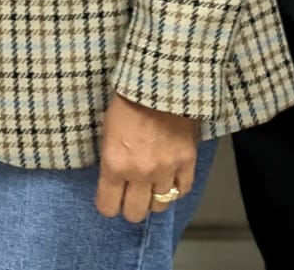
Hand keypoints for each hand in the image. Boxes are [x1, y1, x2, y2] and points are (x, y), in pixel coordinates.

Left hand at [95, 93, 198, 222]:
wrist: (160, 80)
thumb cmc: (128, 99)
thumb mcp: (107, 129)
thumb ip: (111, 158)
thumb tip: (113, 176)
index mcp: (114, 164)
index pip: (108, 206)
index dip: (108, 204)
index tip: (110, 198)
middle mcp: (139, 173)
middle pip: (135, 213)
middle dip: (131, 206)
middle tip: (131, 195)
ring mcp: (166, 169)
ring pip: (160, 206)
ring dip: (154, 198)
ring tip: (152, 186)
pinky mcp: (187, 162)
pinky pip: (183, 190)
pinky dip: (176, 189)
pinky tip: (170, 180)